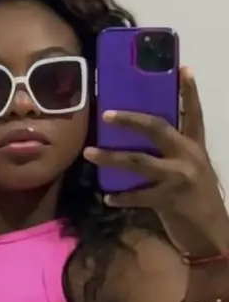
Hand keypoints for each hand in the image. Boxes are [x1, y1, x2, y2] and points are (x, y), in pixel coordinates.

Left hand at [84, 67, 228, 257]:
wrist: (212, 235)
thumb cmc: (198, 203)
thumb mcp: (192, 173)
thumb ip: (174, 157)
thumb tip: (142, 146)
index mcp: (196, 147)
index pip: (194, 113)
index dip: (189, 91)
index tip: (182, 67)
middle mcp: (189, 156)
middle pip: (157, 128)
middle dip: (130, 119)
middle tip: (106, 114)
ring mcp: (179, 177)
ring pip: (139, 162)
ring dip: (111, 157)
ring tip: (89, 153)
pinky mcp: (168, 200)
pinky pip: (136, 196)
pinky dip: (119, 197)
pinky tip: (106, 197)